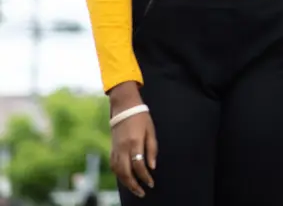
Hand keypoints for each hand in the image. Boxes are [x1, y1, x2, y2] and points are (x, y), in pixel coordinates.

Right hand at [107, 83, 156, 198]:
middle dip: (133, 185)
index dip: (145, 177)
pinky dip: (119, 174)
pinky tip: (125, 179)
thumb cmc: (142, 118)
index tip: (151, 183)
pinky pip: (113, 165)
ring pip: (118, 171)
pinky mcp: (112, 148)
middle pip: (125, 172)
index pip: (138, 165)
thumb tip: (152, 166)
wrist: (124, 107)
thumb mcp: (151, 131)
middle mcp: (123, 148)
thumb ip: (152, 149)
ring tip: (135, 189)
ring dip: (125, 182)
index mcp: (134, 142)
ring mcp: (115, 148)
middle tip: (142, 193)